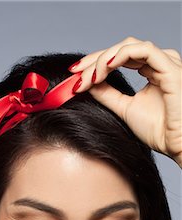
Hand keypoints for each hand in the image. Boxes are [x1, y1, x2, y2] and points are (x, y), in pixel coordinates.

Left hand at [69, 36, 181, 167]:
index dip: (96, 63)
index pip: (119, 58)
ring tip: (88, 77)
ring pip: (129, 46)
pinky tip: (104, 68)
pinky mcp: (170, 67)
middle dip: (94, 60)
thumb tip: (87, 83)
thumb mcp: (124, 108)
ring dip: (104, 59)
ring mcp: (166, 63)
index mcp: (152, 71)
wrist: (176, 145)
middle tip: (75, 74)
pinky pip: (142, 50)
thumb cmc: (159, 131)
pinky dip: (120, 55)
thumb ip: (107, 94)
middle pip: (121, 49)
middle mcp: (159, 63)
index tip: (75, 76)